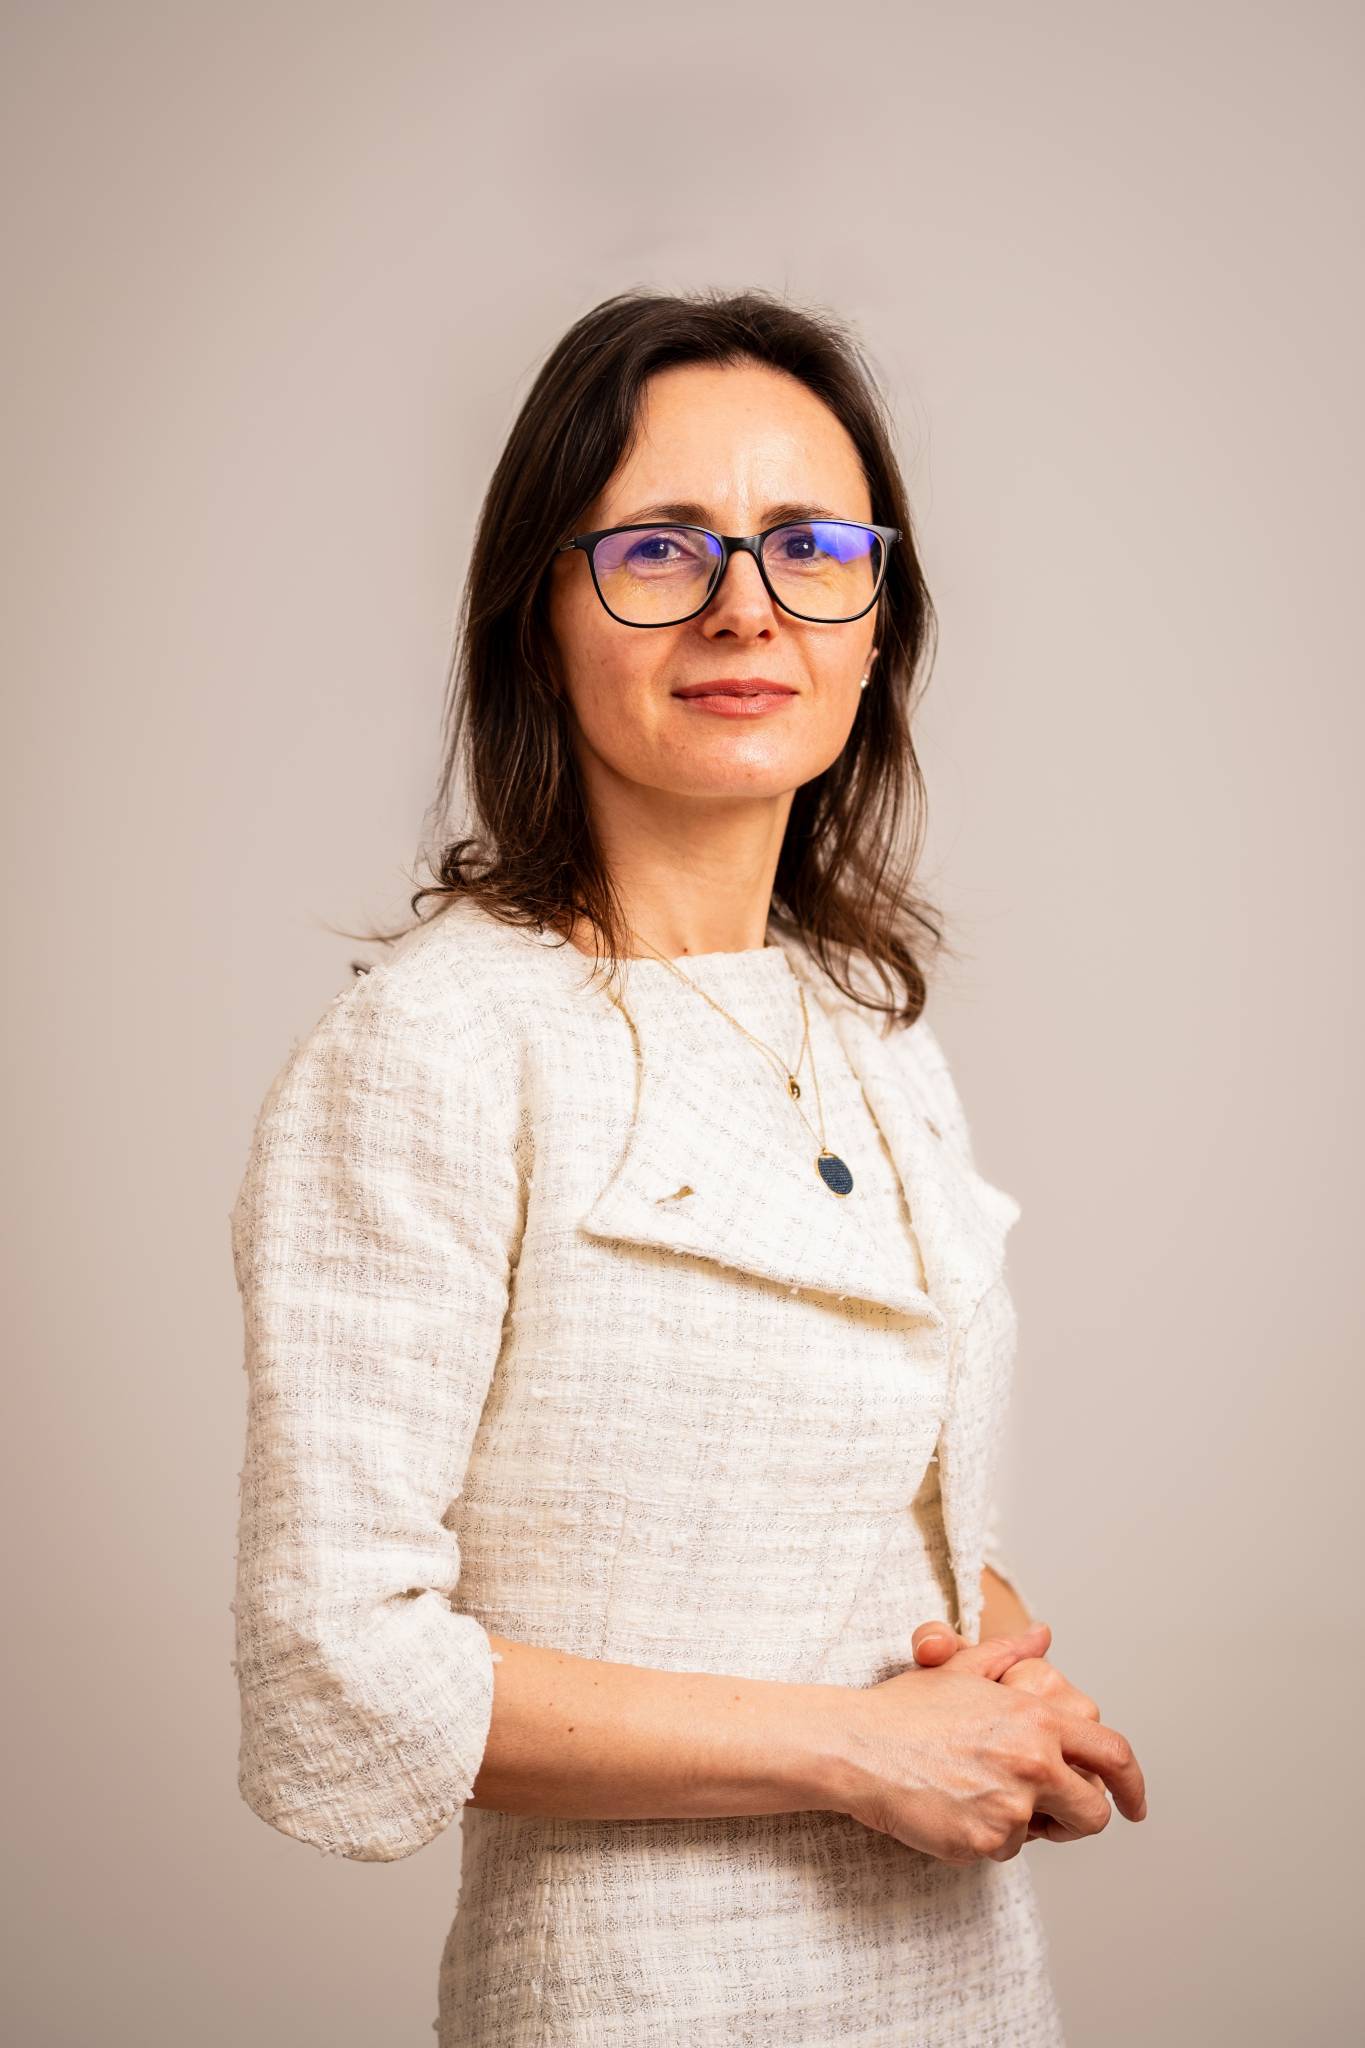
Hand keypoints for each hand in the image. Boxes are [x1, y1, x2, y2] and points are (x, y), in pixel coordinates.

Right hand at [909, 1619, 1140, 1843]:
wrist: (857, 1748)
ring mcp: (1009, 1808)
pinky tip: (952, 1807)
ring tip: (980, 1794)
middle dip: (1081, 1816)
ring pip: (1043, 1836)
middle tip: (1054, 1814)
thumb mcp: (961, 1669)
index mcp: (1036, 1720)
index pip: (1113, 1756)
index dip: (1133, 1784)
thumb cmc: (906, 1708)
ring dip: (1024, 1825)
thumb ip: (1011, 1653)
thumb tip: (1043, 1634)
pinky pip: (1002, 1850)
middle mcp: (1032, 1764)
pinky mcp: (982, 1842)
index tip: (1134, 1804)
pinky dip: (984, 1837)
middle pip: (1094, 1812)